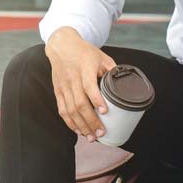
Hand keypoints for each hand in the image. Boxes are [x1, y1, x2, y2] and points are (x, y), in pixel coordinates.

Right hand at [45, 27, 117, 141]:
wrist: (61, 45)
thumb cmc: (83, 51)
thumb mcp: (101, 56)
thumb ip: (112, 70)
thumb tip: (124, 83)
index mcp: (85, 68)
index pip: (89, 86)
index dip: (96, 100)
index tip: (105, 112)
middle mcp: (72, 78)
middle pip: (79, 103)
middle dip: (90, 121)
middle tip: (101, 132)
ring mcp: (63, 86)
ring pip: (70, 110)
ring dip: (81, 125)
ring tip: (91, 136)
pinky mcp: (58, 91)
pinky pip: (62, 110)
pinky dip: (70, 123)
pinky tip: (79, 130)